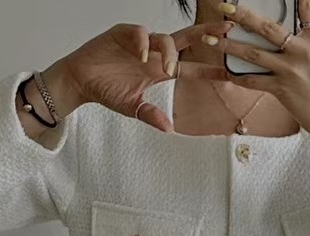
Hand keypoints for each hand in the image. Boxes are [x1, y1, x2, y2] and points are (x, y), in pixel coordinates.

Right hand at [48, 19, 233, 130]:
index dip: (207, 70)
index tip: (227, 73)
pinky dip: (144, 43)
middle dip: (205, 35)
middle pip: (185, 40)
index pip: (188, 68)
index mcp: (158, 71)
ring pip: (165, 38)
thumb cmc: (106, 90)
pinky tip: (142, 56)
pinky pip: (139, 33)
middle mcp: (153, 54)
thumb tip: (169, 129)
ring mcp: (140, 42)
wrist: (81, 81)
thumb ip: (151, 115)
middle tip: (224, 33)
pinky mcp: (123, 34)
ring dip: (170, 52)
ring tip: (167, 68)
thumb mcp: (133, 108)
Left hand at [220, 0, 309, 153]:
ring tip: (213, 40)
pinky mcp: (281, 89)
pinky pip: (254, 81)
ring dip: (230, 46)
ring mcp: (290, 71)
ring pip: (255, 54)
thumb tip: (295, 12)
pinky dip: (238, 76)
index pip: (305, 7)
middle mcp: (301, 51)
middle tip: (227, 7)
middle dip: (245, 16)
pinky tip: (225, 71)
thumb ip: (305, 29)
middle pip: (268, 28)